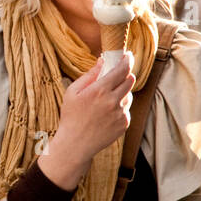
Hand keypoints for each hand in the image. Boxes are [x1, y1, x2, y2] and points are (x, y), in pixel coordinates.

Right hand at [38, 54, 134, 190]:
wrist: (75, 144)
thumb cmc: (71, 116)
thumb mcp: (73, 92)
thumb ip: (90, 75)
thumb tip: (102, 60)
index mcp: (100, 90)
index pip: (121, 69)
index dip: (126, 60)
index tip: (127, 56)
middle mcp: (113, 101)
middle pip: (129, 80)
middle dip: (125, 75)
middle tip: (116, 75)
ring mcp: (120, 114)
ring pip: (128, 95)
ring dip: (121, 93)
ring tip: (105, 101)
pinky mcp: (124, 124)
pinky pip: (126, 109)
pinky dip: (119, 108)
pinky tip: (105, 114)